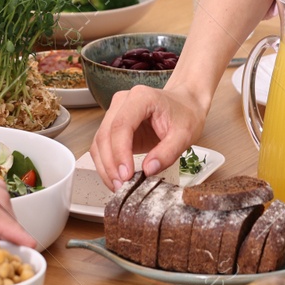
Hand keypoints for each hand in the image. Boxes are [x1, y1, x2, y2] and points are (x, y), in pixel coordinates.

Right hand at [89, 85, 206, 191]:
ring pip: (99, 141)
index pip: (121, 125)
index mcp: (141, 98)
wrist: (184, 105)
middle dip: (110, 164)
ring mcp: (115, 112)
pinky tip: (116, 178)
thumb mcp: (185, 136)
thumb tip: (148, 170)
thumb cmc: (184, 115)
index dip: (120, 152)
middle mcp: (123, 102)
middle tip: (121, 186)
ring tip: (118, 186)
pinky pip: (102, 146)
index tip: (126, 175)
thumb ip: (168, 153)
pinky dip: (106, 164)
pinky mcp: (113, 126)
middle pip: (105, 134)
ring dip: (105, 166)